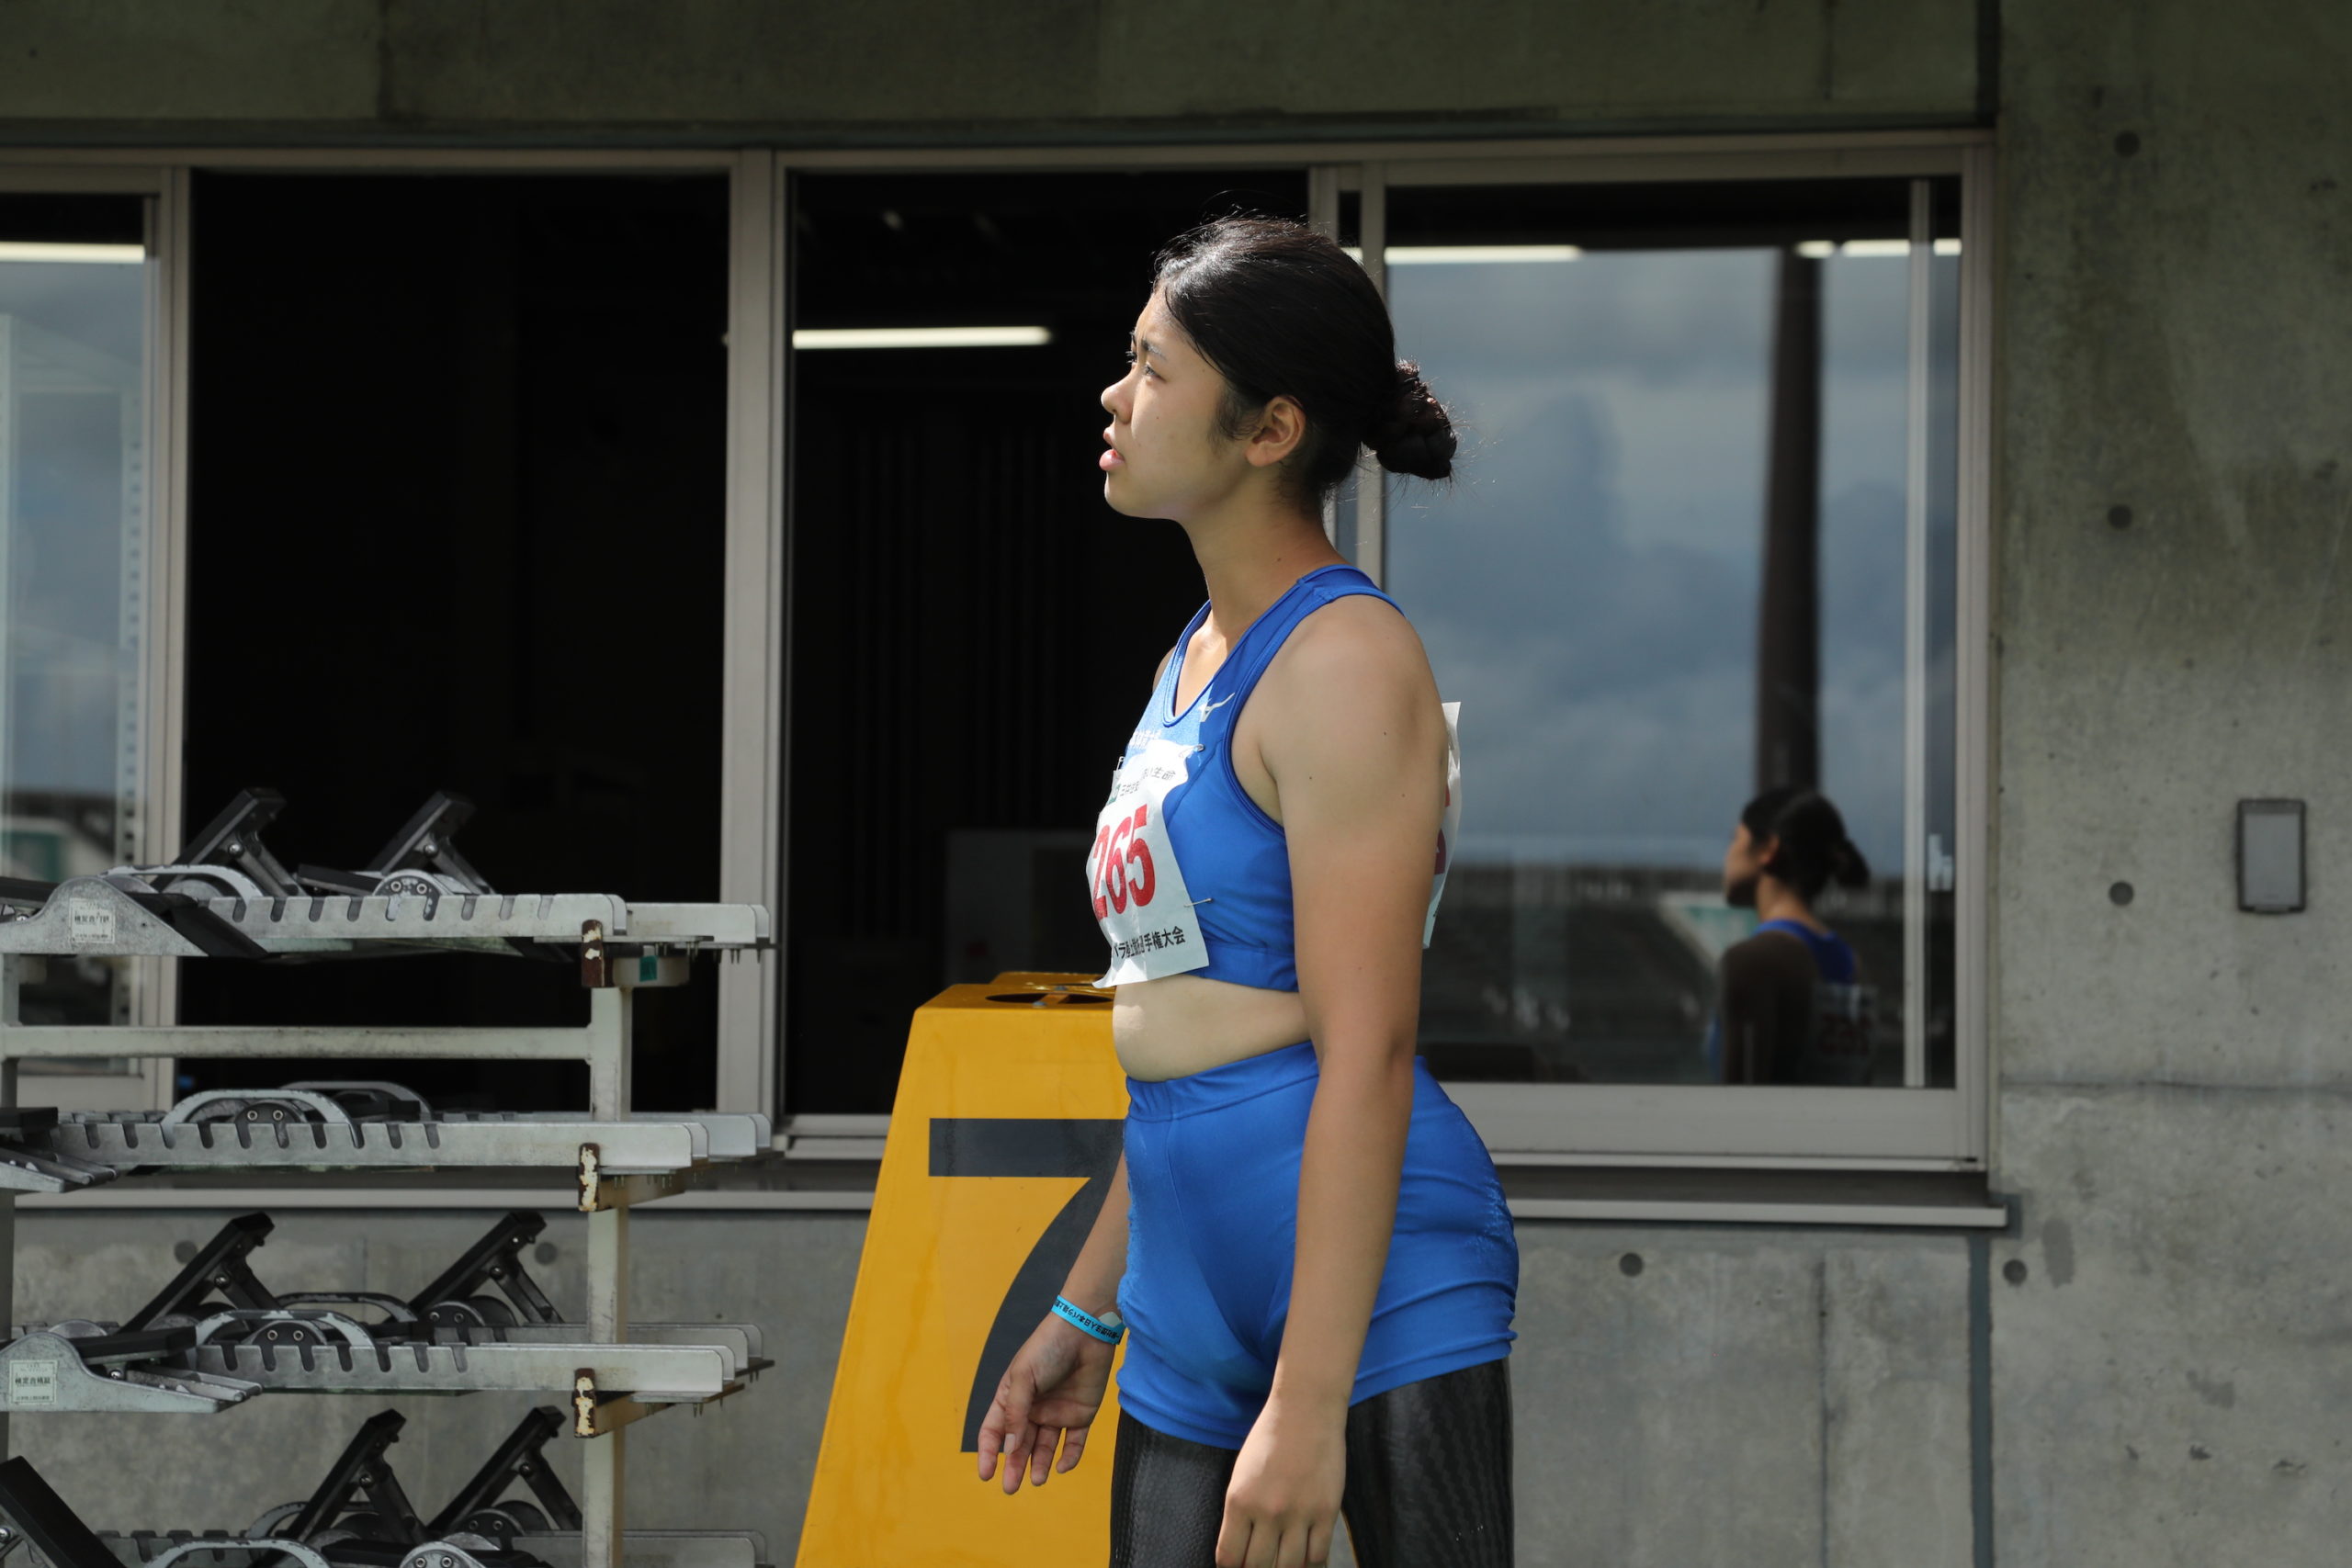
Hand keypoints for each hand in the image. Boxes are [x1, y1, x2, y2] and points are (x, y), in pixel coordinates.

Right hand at [975, 1313, 1116, 1493]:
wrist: (1085, 1331)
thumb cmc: (1047, 1348)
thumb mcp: (1022, 1377)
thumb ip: (1016, 1414)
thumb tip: (1010, 1448)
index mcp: (1012, 1397)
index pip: (995, 1429)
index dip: (988, 1451)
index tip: (986, 1474)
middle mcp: (1033, 1408)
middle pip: (1019, 1444)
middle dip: (1014, 1466)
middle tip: (1011, 1488)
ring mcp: (1057, 1412)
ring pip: (1045, 1446)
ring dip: (1040, 1464)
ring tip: (1037, 1480)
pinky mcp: (1081, 1414)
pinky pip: (1074, 1441)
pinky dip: (1069, 1456)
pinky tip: (1062, 1467)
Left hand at [1217, 1395, 1345, 1566]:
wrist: (1306, 1410)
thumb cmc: (1270, 1439)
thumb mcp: (1241, 1475)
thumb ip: (1240, 1514)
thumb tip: (1241, 1550)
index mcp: (1239, 1501)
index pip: (1229, 1558)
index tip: (1238, 1567)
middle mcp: (1267, 1511)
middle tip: (1262, 1563)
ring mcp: (1299, 1513)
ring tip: (1283, 1561)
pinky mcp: (1327, 1512)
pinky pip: (1318, 1556)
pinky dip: (1311, 1563)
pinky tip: (1306, 1557)